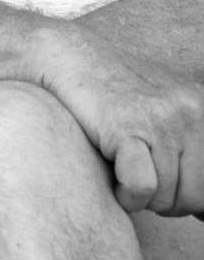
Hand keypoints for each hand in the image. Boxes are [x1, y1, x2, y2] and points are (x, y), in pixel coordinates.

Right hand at [38, 25, 203, 215]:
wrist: (68, 57)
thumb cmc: (111, 98)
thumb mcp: (163, 119)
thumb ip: (189, 158)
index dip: (192, 200)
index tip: (168, 191)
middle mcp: (193, 111)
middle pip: (197, 196)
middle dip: (167, 202)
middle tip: (139, 178)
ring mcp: (164, 117)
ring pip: (168, 197)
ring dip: (141, 198)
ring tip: (121, 169)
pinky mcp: (130, 125)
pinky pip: (142, 188)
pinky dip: (125, 195)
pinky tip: (112, 175)